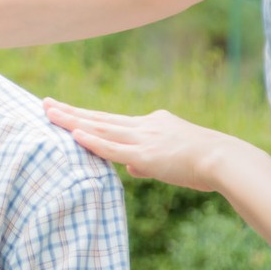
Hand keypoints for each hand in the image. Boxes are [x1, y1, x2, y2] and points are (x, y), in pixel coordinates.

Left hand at [43, 97, 237, 191]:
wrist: (225, 159)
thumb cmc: (205, 163)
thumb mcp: (173, 158)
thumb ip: (148, 161)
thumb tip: (131, 167)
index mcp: (152, 123)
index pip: (111, 120)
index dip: (86, 116)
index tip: (66, 110)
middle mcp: (144, 126)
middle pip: (98, 117)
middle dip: (70, 111)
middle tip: (45, 102)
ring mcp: (144, 138)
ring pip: (100, 127)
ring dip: (71, 120)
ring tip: (48, 112)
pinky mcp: (146, 155)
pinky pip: (113, 147)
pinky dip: (92, 141)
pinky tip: (73, 134)